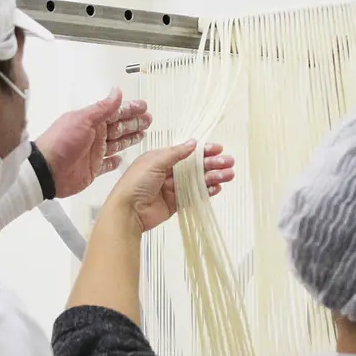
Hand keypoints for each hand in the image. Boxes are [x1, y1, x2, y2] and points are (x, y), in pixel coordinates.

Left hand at [36, 89, 152, 197]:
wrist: (46, 170)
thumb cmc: (60, 142)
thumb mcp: (82, 120)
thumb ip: (102, 107)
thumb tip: (116, 91)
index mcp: (92, 122)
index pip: (116, 113)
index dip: (130, 109)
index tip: (144, 106)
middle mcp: (94, 136)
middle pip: (119, 128)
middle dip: (134, 123)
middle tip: (148, 120)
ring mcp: (94, 153)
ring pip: (116, 144)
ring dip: (128, 139)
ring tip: (142, 135)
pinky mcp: (93, 169)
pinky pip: (107, 165)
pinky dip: (114, 162)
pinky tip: (121, 159)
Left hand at [104, 141, 235, 233]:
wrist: (127, 212)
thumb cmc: (136, 183)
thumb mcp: (154, 162)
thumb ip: (175, 153)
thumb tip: (193, 143)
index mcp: (159, 159)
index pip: (185, 152)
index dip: (202, 150)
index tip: (218, 149)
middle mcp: (166, 172)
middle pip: (194, 166)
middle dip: (212, 164)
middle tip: (229, 163)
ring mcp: (171, 189)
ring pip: (196, 181)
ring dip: (212, 177)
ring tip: (229, 175)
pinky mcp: (175, 204)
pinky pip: (193, 196)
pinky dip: (206, 192)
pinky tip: (217, 188)